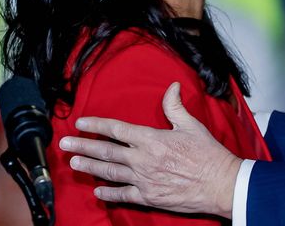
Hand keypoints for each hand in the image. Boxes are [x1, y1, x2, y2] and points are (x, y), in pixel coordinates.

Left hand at [59, 82, 242, 217]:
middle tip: (64, 144)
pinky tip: (98, 191)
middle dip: (82, 147)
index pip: (117, 129)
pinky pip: (123, 195)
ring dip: (90, 167)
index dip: (96, 125)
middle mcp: (143, 159)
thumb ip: (175, 107)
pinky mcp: (149, 197)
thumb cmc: (208, 154)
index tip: (80, 122)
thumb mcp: (192, 126)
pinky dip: (108, 192)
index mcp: (152, 139)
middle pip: (106, 151)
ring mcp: (143, 180)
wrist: (220, 184)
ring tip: (74, 163)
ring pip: (109, 172)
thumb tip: (171, 87)